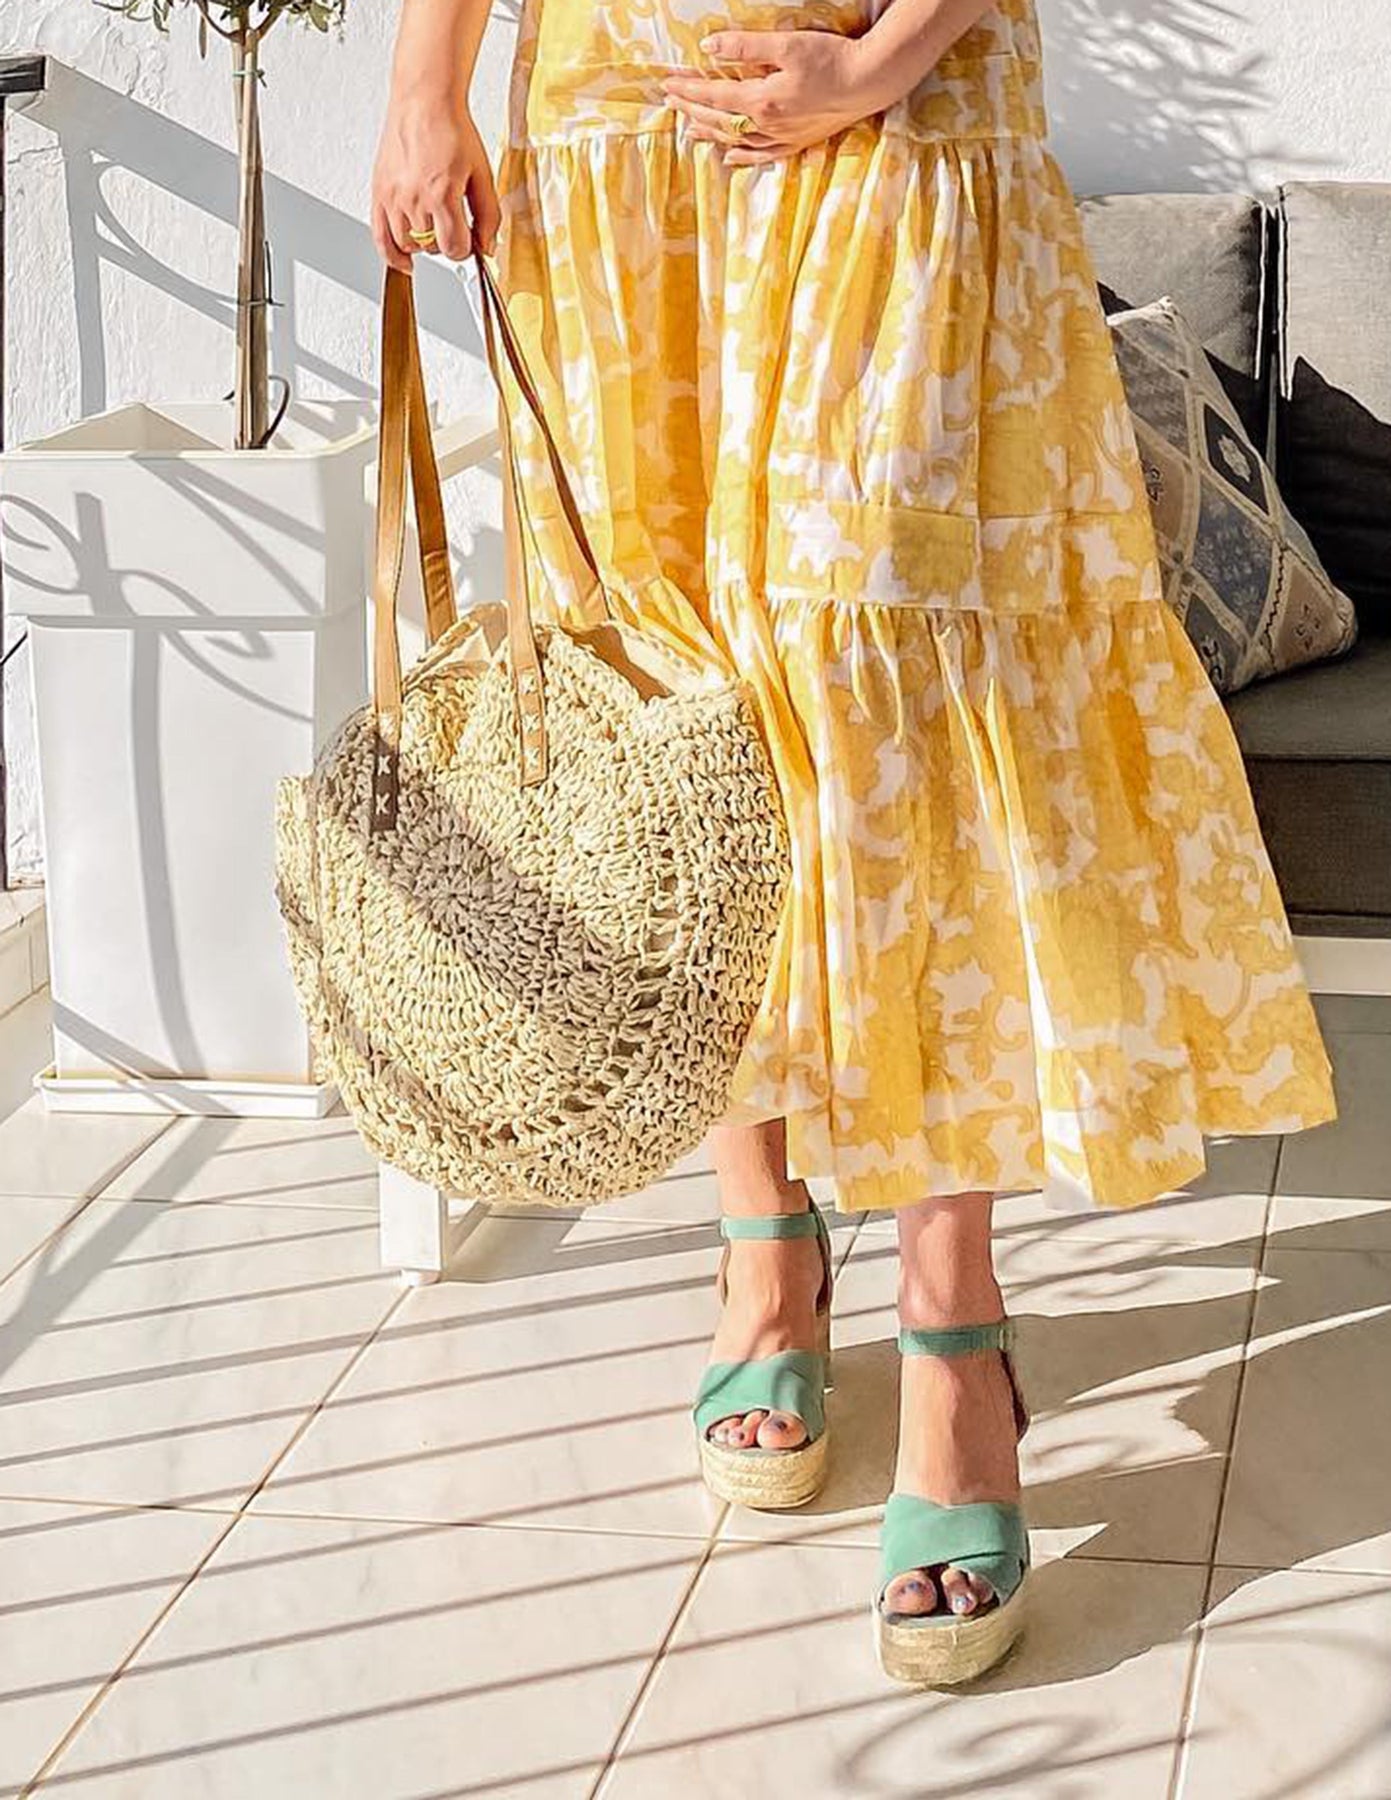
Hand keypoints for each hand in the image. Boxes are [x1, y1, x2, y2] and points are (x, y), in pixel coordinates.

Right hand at [372, 87, 499, 271]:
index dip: (465, 248)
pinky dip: (391, 255)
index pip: (454, 249)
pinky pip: (380, 237)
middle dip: (446, 240)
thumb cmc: (452, 130)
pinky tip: (403, 263)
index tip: (469, 238)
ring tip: (432, 223)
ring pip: (409, 245)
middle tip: (451, 219)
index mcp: (441, 195)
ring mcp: (393, 197)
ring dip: (423, 242)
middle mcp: (414, 199)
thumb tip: (486, 248)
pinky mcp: (379, 192)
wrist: (424, 101)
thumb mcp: (483, 174)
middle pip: (432, 249)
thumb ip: (488, 216)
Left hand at [660, 29, 888, 163]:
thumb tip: (709, 47)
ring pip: (736, 140)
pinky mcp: (796, 143)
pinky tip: (729, 157)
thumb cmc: (830, 59)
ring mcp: (781, 138)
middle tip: (670, 102)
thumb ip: (746, 47)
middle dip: (692, 110)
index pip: (714, 95)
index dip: (688, 90)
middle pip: (720, 120)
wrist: (867, 82)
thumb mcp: (786, 45)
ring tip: (689, 129)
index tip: (667, 84)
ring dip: (710, 133)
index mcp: (761, 101)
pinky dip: (742, 157)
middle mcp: (766, 125)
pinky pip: (762, 156)